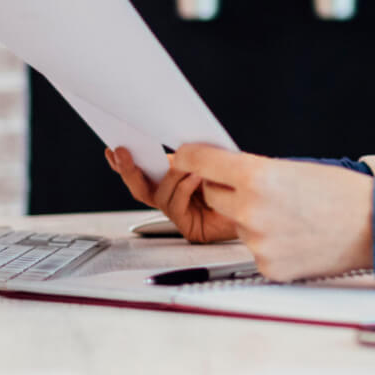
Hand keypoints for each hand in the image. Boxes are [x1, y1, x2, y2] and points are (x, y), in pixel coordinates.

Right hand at [104, 146, 238, 243]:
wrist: (263, 204)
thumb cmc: (241, 181)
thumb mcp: (209, 159)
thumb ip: (188, 155)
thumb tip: (171, 146)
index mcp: (176, 181)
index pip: (144, 173)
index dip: (125, 164)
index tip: (112, 150)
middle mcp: (175, 199)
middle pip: (141, 189)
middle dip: (129, 170)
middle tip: (122, 153)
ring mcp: (181, 215)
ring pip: (159, 195)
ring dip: (173, 176)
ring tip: (191, 165)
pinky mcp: (190, 228)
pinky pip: (176, 205)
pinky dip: (185, 187)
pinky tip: (197, 178)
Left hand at [169, 145, 374, 280]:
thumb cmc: (342, 194)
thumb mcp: (294, 168)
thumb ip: (254, 171)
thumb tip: (221, 173)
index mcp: (258, 177)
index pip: (203, 162)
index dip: (189, 157)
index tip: (182, 157)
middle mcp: (251, 209)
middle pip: (212, 195)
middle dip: (224, 189)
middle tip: (254, 188)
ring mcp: (257, 241)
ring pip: (235, 224)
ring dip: (250, 218)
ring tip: (289, 216)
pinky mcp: (267, 266)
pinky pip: (253, 249)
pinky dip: (267, 242)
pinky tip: (294, 236)